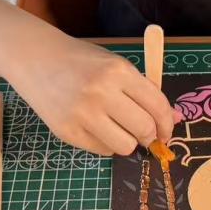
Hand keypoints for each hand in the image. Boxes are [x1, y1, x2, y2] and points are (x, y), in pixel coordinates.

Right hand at [5, 35, 178, 155]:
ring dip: (128, 142)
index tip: (167, 131)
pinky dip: (106, 143)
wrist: (36, 58)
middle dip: (151, 136)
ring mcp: (82, 114)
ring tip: (119, 129)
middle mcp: (101, 92)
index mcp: (118, 71)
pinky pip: (101, 150)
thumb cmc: (81, 60)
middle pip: (144, 129)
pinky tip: (97, 127)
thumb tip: (174, 119)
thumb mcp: (116, 65)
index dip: (167, 123)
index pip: (157, 105)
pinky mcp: (66, 132)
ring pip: (125, 146)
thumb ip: (144, 90)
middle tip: (147, 135)